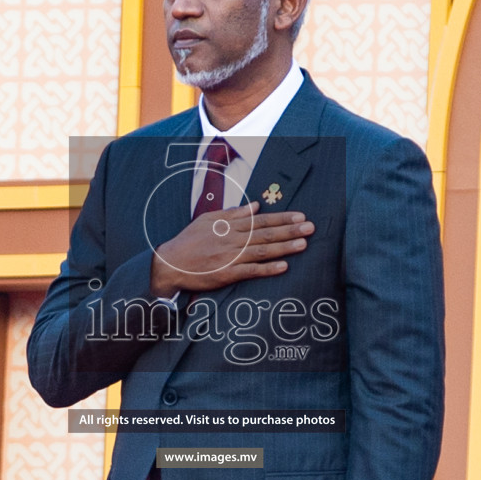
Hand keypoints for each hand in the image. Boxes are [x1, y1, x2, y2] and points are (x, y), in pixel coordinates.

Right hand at [149, 201, 314, 296]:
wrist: (170, 263)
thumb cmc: (188, 241)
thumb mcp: (208, 220)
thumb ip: (233, 213)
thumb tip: (255, 205)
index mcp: (228, 226)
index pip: (260, 220)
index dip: (281, 218)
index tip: (300, 216)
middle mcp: (232, 240)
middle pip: (265, 233)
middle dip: (290, 230)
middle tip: (310, 227)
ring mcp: (230, 257)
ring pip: (262, 251)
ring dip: (284, 247)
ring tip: (303, 244)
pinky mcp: (226, 274)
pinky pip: (251, 271)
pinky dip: (268, 269)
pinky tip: (284, 266)